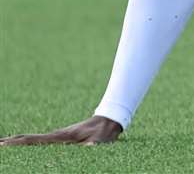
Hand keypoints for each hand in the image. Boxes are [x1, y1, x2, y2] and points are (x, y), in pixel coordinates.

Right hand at [0, 115, 122, 145]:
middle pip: (28, 139)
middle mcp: (55, 136)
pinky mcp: (59, 138)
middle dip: (11, 141)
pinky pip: (38, 141)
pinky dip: (26, 142)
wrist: (108, 121)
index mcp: (60, 137)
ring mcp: (56, 136)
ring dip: (16, 142)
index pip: (35, 140)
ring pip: (31, 140)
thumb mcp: (100, 140)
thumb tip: (90, 147)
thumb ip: (94, 144)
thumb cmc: (103, 133)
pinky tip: (21, 145)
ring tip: (1, 143)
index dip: (19, 143)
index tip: (3, 144)